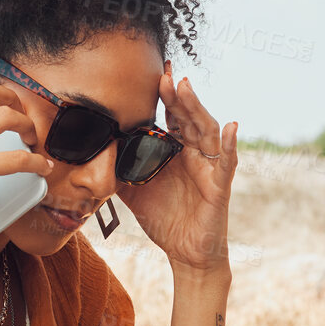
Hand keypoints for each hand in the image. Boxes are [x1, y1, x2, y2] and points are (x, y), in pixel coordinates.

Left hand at [117, 72, 237, 273]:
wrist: (185, 253)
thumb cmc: (165, 219)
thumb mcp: (134, 191)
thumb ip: (119, 170)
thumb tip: (92, 153)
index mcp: (176, 152)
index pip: (171, 117)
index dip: (164, 96)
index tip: (152, 73)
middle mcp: (194, 154)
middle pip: (188, 118)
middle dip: (177, 95)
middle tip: (164, 74)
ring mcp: (209, 167)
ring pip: (206, 132)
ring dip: (197, 108)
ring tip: (186, 88)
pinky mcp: (219, 186)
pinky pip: (227, 162)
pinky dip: (230, 143)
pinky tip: (231, 126)